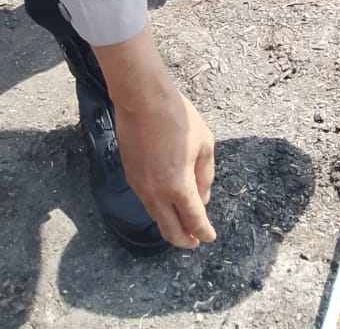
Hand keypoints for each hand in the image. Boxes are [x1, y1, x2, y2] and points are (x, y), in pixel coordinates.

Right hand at [96, 30, 216, 248]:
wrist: (142, 99)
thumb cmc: (178, 117)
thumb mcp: (204, 143)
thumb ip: (205, 175)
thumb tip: (202, 198)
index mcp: (178, 186)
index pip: (193, 220)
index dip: (202, 232)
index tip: (209, 237)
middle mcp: (156, 193)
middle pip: (170, 230)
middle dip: (184, 240)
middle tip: (195, 241)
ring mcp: (140, 187)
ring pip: (156, 218)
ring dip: (170, 225)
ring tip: (182, 225)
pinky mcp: (130, 176)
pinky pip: (147, 203)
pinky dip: (159, 210)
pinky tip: (167, 204)